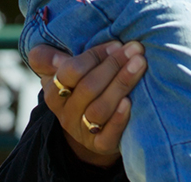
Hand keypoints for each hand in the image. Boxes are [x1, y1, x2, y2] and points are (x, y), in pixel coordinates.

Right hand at [28, 40, 146, 166]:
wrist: (88, 126)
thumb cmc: (79, 85)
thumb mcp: (61, 69)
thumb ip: (50, 56)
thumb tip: (58, 57)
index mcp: (53, 91)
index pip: (70, 71)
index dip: (94, 56)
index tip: (116, 44)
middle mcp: (65, 113)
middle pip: (88, 88)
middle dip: (114, 65)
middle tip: (136, 50)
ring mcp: (82, 131)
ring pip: (99, 109)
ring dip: (121, 84)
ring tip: (139, 65)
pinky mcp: (99, 145)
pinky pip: (107, 135)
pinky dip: (118, 119)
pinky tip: (129, 102)